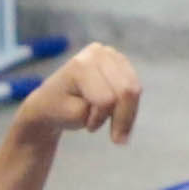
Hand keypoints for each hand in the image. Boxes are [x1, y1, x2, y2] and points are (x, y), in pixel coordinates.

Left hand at [22, 44, 141, 138]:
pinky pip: (136, 87)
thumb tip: (116, 98)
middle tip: (113, 136)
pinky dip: (129, 105)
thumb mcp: (75, 116)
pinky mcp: (121, 60)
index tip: (88, 125)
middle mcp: (98, 53)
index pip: (107, 99)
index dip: (100, 118)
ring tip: (109, 119)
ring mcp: (111, 53)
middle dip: (122, 118)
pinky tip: (115, 110)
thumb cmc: (58, 109)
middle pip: (126, 91)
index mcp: (81, 66)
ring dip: (125, 112)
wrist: (52, 99)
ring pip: (135, 89)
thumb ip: (98, 110)